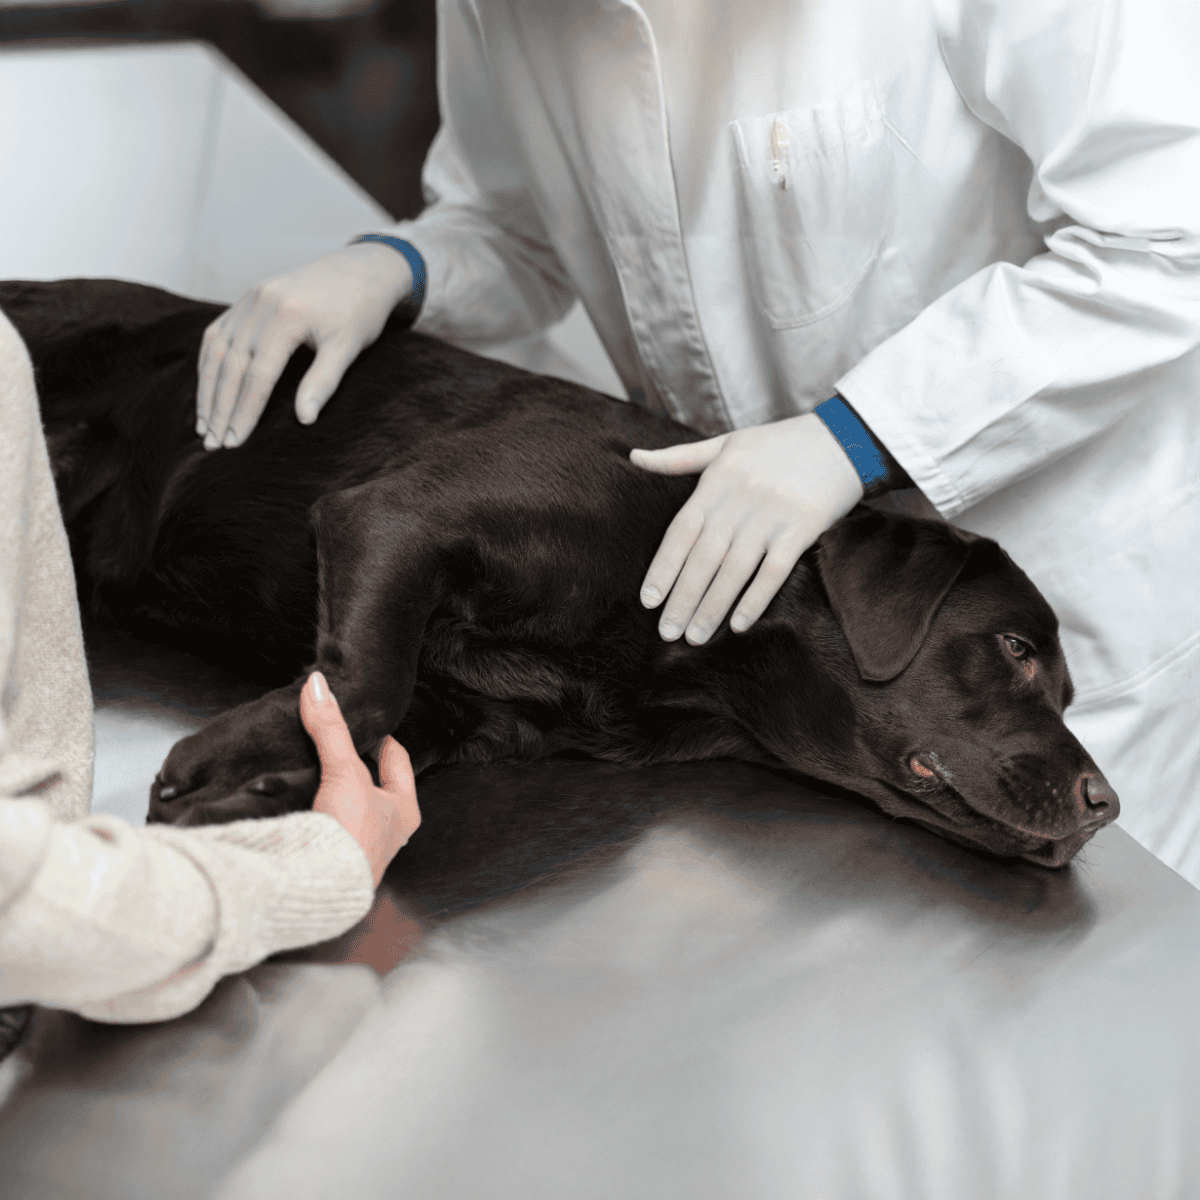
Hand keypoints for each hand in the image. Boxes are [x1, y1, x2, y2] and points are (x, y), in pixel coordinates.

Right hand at [196, 242, 413, 450]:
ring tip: (204, 426)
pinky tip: (206, 390)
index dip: (244, 412)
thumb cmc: (359, 311)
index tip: (235, 442)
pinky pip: (217, 333)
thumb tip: (304, 420)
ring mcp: (249, 298)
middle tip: (212, 444)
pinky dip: (209, 364)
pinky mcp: (246, 298)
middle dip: (219, 408)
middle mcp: (261, 303)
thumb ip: (324, 382)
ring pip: (217, 350)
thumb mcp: (348, 347)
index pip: (258, 375)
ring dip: (207, 390)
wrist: (361, 269)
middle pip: (230, 365)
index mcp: (287, 316)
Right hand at [300, 671, 420, 886]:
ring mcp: (360, 852)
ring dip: (332, 793)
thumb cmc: (348, 836)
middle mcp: (388, 833)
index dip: (381, 740)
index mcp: (404, 810)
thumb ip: (330, 728)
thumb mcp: (343, 772)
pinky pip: (325, 830)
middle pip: (372, 786)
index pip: (396, 761)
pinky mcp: (331, 866)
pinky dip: (314, 814)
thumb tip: (318, 684)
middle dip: (355, 767)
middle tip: (337, 744)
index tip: (366, 725)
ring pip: (349, 809)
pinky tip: (297, 806)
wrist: (318, 890)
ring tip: (312, 770)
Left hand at [630, 413, 862, 643]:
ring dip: (713, 607)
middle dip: (683, 599)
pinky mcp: (803, 528)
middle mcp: (740, 499)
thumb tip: (634, 457)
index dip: (663, 568)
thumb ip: (679, 458)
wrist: (842, 439)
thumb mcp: (726, 444)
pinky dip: (755, 599)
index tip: (648, 601)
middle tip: (667, 633)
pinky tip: (738, 625)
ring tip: (695, 637)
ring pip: (735, 570)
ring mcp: (772, 514)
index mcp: (717, 482)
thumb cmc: (778, 444)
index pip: (681, 532)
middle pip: (704, 558)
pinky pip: (774, 571)